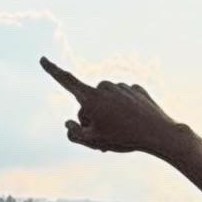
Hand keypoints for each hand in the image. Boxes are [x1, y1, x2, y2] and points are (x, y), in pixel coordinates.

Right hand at [39, 57, 183, 156]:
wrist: (158, 133)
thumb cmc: (123, 138)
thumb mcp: (93, 142)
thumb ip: (74, 133)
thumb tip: (69, 123)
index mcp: (91, 97)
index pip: (66, 81)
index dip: (52, 70)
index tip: (43, 59)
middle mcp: (105, 87)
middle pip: (88, 102)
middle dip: (91, 117)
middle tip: (103, 136)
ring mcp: (122, 86)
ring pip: (107, 101)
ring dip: (108, 114)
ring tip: (121, 131)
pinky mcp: (137, 89)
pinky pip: (124, 100)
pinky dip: (125, 110)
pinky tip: (134, 122)